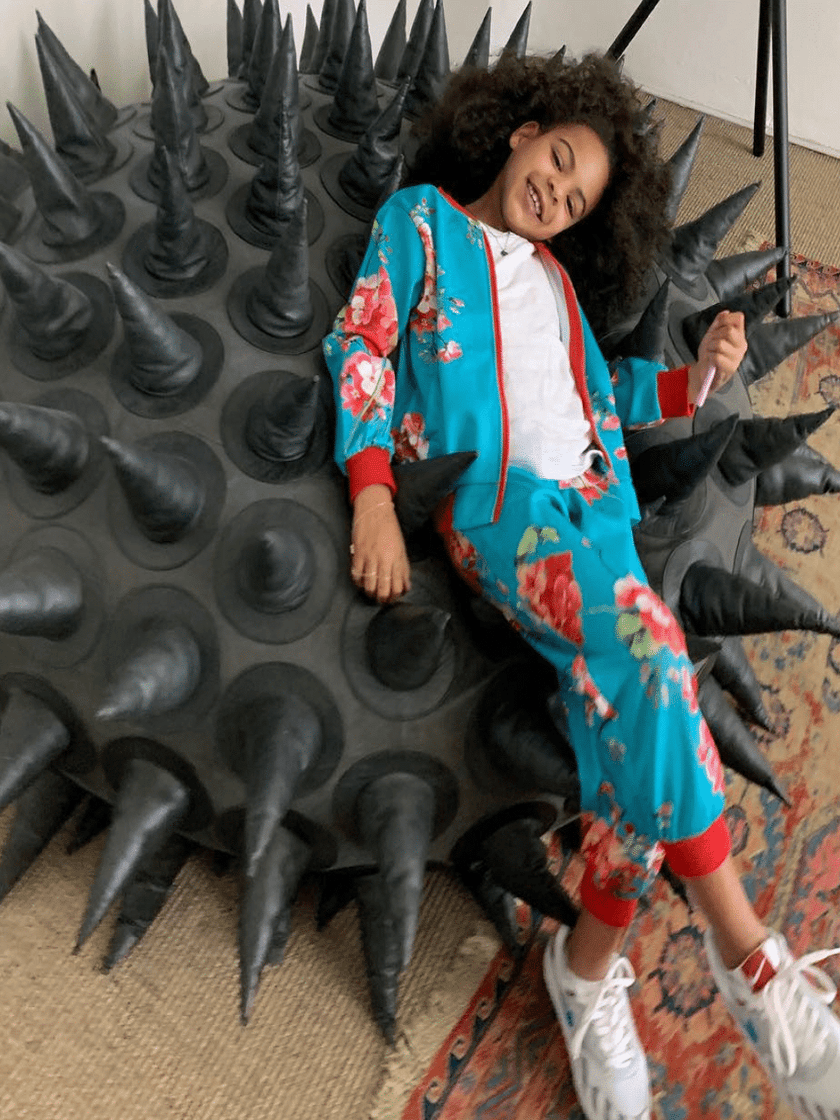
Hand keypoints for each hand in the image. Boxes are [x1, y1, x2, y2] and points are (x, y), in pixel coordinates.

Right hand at [350, 484, 410, 603]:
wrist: (375, 511)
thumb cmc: (390, 529)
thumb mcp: (402, 549)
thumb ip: (403, 568)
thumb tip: (405, 587)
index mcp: (397, 559)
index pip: (397, 587)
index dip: (395, 596)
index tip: (393, 597)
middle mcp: (384, 560)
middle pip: (383, 590)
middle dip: (382, 599)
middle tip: (382, 599)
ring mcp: (369, 557)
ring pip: (369, 585)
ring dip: (370, 593)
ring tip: (372, 593)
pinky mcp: (358, 553)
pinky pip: (356, 575)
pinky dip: (358, 582)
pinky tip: (361, 582)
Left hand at [688, 310, 747, 403]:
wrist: (703, 373)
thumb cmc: (709, 354)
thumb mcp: (712, 335)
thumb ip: (719, 323)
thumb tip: (726, 312)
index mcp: (739, 336)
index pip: (738, 318)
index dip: (724, 320)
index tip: (716, 328)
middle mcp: (742, 345)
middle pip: (728, 330)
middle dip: (714, 335)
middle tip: (710, 344)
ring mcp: (737, 357)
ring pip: (720, 343)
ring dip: (709, 347)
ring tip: (710, 353)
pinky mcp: (730, 368)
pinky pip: (716, 356)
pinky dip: (709, 357)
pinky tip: (710, 361)